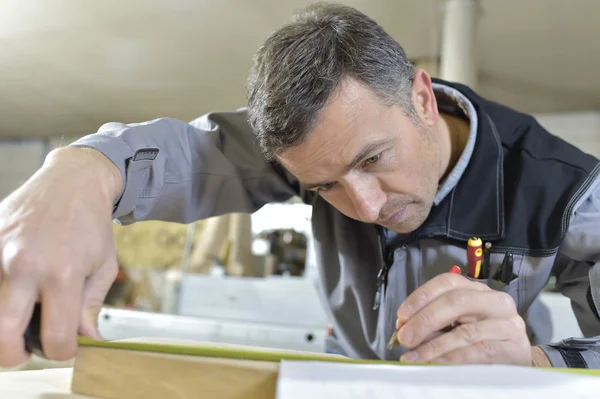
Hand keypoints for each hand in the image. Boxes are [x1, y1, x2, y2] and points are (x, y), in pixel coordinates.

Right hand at [0, 146, 121, 367]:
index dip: (61, 352)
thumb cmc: (91, 225)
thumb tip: (86, 340)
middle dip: (15, 355)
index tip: (63, 346)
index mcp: (62, 274)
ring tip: (18, 318)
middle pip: (3, 337)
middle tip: (25, 350)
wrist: (72, 181)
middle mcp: (25, 266)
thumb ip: (91, 306)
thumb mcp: (103, 265)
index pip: (55, 337)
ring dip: (2, 324)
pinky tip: (12, 292)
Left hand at [394, 273, 531, 364]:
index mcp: (477, 290)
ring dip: (434, 346)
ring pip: (466, 331)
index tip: (402, 315)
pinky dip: (453, 359)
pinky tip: (436, 363)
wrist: (517, 360)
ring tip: (414, 356)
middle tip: (405, 337)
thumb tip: (404, 329)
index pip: (447, 282)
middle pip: (456, 301)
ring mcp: (508, 324)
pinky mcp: (515, 348)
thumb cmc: (481, 338)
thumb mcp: (455, 325)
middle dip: (425, 319)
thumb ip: (432, 323)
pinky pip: (479, 352)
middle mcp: (496, 301)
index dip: (421, 296)